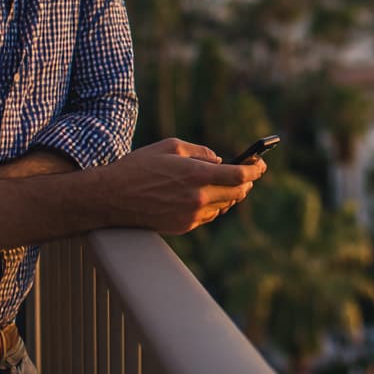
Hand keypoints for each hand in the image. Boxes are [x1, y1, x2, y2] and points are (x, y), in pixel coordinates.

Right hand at [96, 138, 265, 234]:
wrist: (113, 197)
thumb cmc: (140, 166)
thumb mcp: (171, 147)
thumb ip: (200, 152)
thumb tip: (219, 160)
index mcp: (197, 175)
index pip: (239, 176)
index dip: (254, 171)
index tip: (261, 166)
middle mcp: (198, 198)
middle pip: (237, 194)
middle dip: (246, 184)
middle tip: (249, 175)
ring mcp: (191, 215)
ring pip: (223, 206)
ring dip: (230, 196)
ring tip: (229, 185)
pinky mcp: (183, 226)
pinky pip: (208, 216)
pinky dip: (213, 206)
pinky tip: (208, 197)